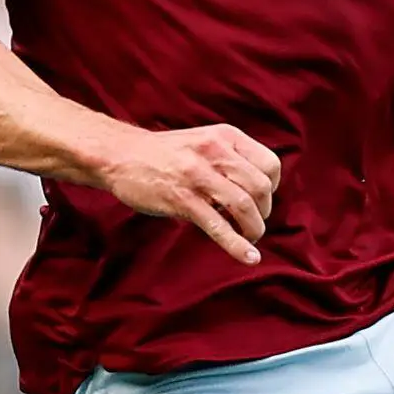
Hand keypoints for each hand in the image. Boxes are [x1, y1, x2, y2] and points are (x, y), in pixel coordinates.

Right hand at [97, 123, 281, 266]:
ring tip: (249, 239)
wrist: (120, 155)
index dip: (272, 188)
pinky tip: (248, 257)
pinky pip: (218, 226)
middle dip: (264, 212)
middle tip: (252, 222)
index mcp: (225, 136)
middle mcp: (215, 152)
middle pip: (261, 187)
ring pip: (244, 207)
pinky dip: (237, 246)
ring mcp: (198, 176)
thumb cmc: (164, 154)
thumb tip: (256, 192)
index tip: (261, 200)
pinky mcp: (182, 199)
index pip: (270, 164)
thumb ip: (229, 159)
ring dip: (254, 229)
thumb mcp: (203, 141)